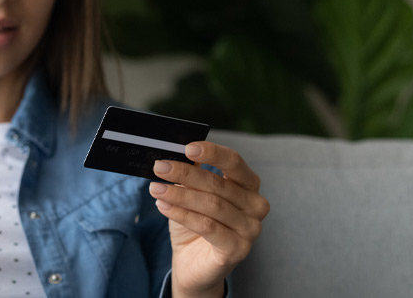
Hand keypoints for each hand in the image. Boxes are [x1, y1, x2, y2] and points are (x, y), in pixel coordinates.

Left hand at [149, 142, 269, 297]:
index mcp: (249, 186)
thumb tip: (178, 152)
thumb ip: (192, 173)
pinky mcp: (237, 248)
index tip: (188, 148)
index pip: (235, 162)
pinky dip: (182, 214)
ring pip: (211, 205)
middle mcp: (256, 206)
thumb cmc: (194, 224)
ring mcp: (250, 229)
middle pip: (218, 184)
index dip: (212, 153)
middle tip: (159, 167)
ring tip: (155, 188)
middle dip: (185, 174)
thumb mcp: (191, 194)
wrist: (192, 264)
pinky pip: (207, 226)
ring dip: (179, 195)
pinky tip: (163, 207)